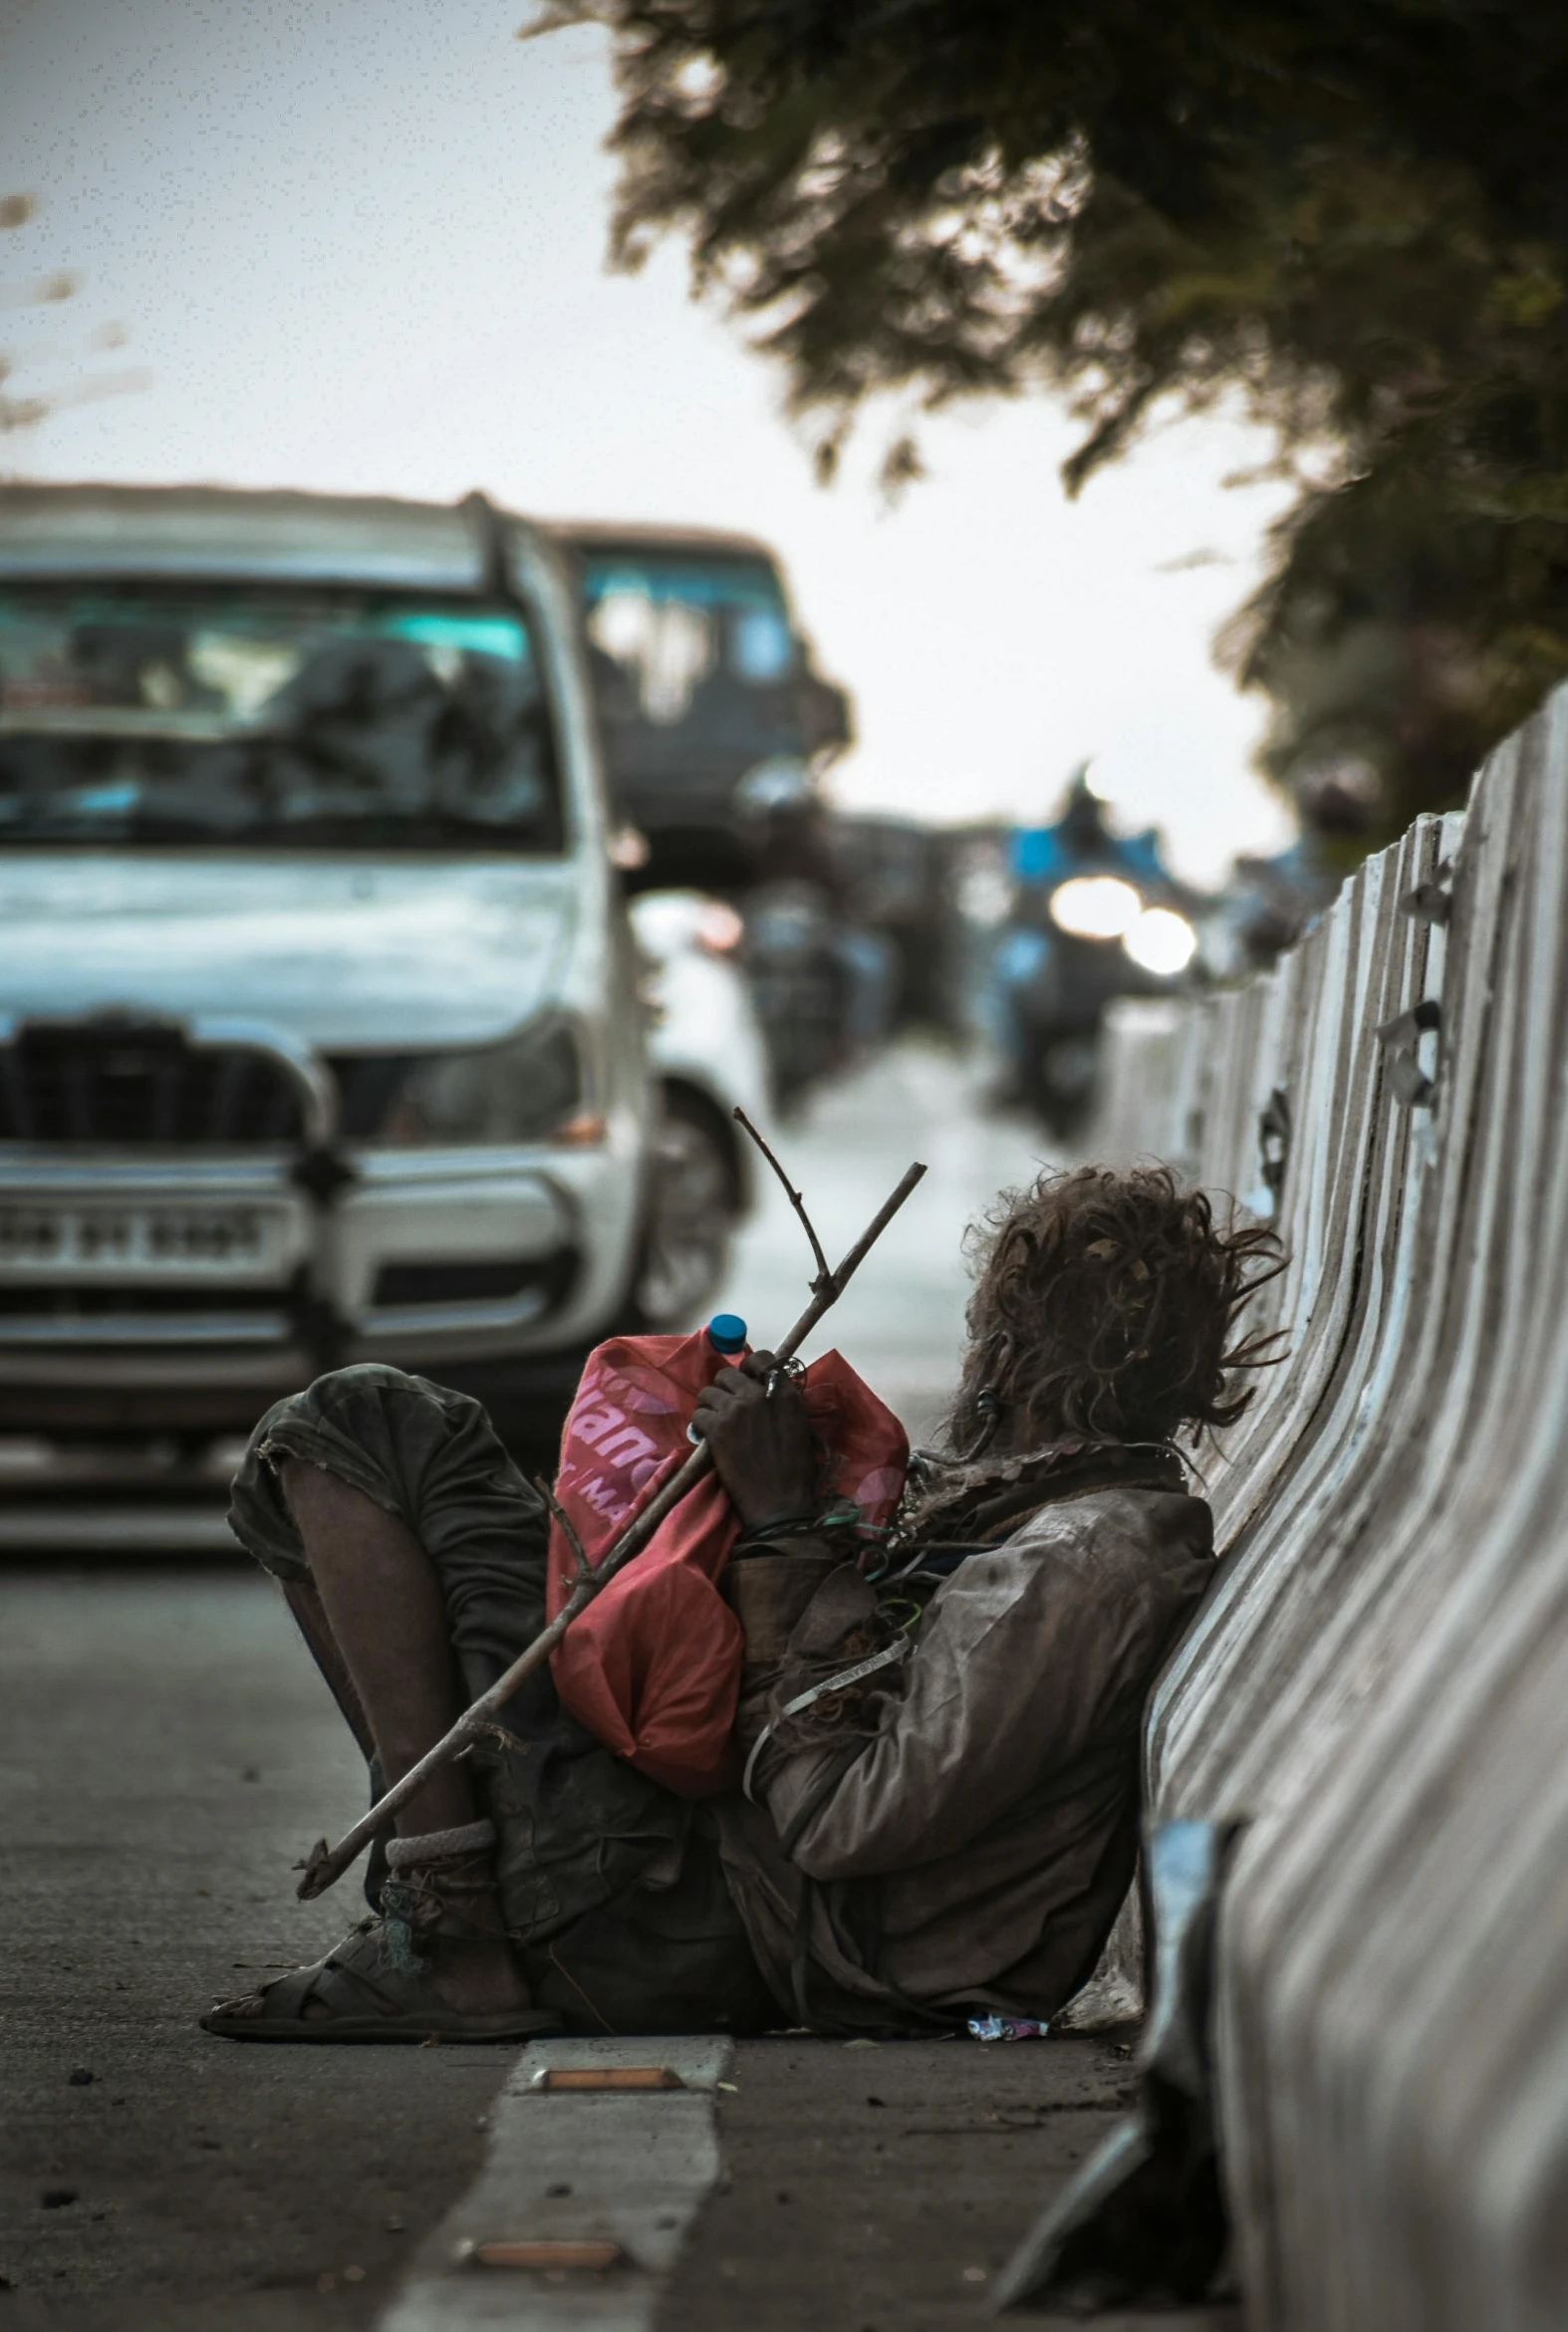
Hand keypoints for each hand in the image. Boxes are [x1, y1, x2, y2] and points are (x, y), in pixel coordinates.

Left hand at [691, 1350, 816, 1529]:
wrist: (778, 1502)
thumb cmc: (796, 1471)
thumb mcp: (800, 1427)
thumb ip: (783, 1403)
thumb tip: (766, 1391)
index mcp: (784, 1393)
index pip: (761, 1358)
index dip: (749, 1367)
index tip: (745, 1381)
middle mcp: (758, 1395)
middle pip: (727, 1375)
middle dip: (724, 1390)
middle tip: (726, 1409)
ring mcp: (735, 1410)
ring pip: (707, 1393)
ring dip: (709, 1408)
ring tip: (715, 1425)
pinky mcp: (717, 1429)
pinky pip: (698, 1415)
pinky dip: (700, 1426)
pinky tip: (708, 1439)